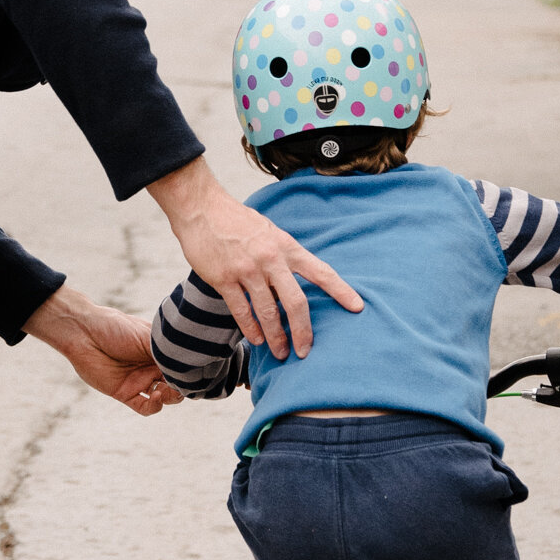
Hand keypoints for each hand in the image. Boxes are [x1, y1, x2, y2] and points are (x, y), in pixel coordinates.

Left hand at [25, 286, 181, 415]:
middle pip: (176, 384)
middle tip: (180, 383)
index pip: (182, 366)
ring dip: (170, 397)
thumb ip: (168, 352)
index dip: (191, 372)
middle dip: (182, 387)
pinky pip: (145, 407)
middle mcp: (151, 366)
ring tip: (163, 389)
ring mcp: (139, 381)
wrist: (84, 333)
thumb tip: (191, 366)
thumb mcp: (147, 336)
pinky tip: (155, 396)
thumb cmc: (115, 328)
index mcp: (159, 351)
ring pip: (164, 397)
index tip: (197, 373)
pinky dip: (154, 406)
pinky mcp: (125, 393)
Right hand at [147, 155, 362, 360]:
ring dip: (275, 337)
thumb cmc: (237, 221)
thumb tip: (295, 283)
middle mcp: (270, 259)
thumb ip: (284, 256)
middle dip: (303, 331)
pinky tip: (256, 340)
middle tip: (305, 352)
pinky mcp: (223, 278)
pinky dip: (250, 329)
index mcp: (286, 246)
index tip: (357, 307)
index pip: (321, 271)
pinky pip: (241, 311)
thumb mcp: (269, 233)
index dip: (341, 290)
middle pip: (296, 302)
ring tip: (280, 352)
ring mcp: (247, 269)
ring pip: (268, 312)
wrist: (201, 207)